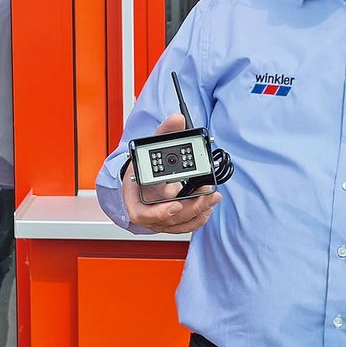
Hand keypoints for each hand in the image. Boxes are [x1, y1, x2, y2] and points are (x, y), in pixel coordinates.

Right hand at [122, 113, 221, 234]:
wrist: (135, 179)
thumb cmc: (139, 166)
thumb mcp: (148, 146)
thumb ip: (163, 132)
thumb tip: (178, 119)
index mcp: (133, 195)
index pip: (142, 211)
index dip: (159, 211)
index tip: (177, 201)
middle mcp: (144, 211)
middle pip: (167, 218)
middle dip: (190, 208)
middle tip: (207, 195)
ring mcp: (156, 220)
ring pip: (178, 223)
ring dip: (198, 212)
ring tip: (212, 198)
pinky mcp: (167, 223)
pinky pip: (182, 226)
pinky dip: (197, 219)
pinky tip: (207, 208)